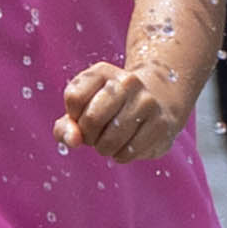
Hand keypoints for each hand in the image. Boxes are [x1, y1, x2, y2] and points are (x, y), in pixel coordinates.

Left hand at [57, 59, 189, 161]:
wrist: (158, 103)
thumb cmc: (110, 110)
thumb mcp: (82, 111)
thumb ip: (65, 127)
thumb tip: (73, 141)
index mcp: (103, 72)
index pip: (74, 98)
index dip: (74, 116)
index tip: (84, 115)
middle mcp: (127, 81)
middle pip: (91, 120)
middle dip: (88, 136)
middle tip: (97, 134)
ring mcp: (147, 102)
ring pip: (109, 140)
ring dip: (104, 149)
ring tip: (112, 140)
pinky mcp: (161, 124)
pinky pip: (128, 152)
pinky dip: (121, 156)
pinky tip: (127, 145)